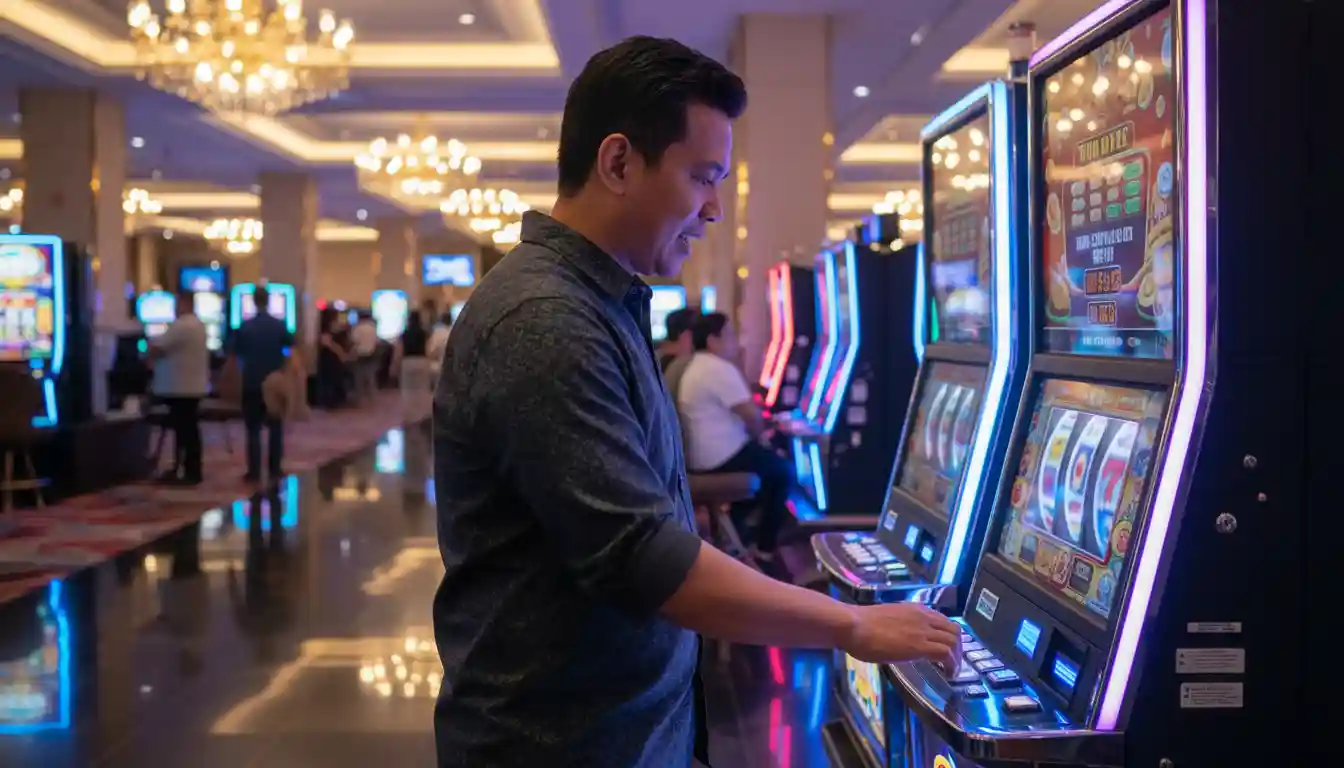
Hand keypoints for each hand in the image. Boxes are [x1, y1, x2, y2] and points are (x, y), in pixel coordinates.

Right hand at [842, 603, 959, 671]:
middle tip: (953, 663)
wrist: (854, 626)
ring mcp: (923, 631)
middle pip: (954, 630)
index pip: (943, 621)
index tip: (947, 649)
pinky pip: (945, 654)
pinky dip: (951, 665)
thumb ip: (900, 627)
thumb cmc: (860, 624)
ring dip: (957, 658)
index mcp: (915, 610)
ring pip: (954, 641)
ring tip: (951, 671)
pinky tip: (947, 674)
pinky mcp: (920, 646)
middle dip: (958, 648)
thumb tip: (899, 639)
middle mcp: (923, 617)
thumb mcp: (887, 620)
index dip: (948, 636)